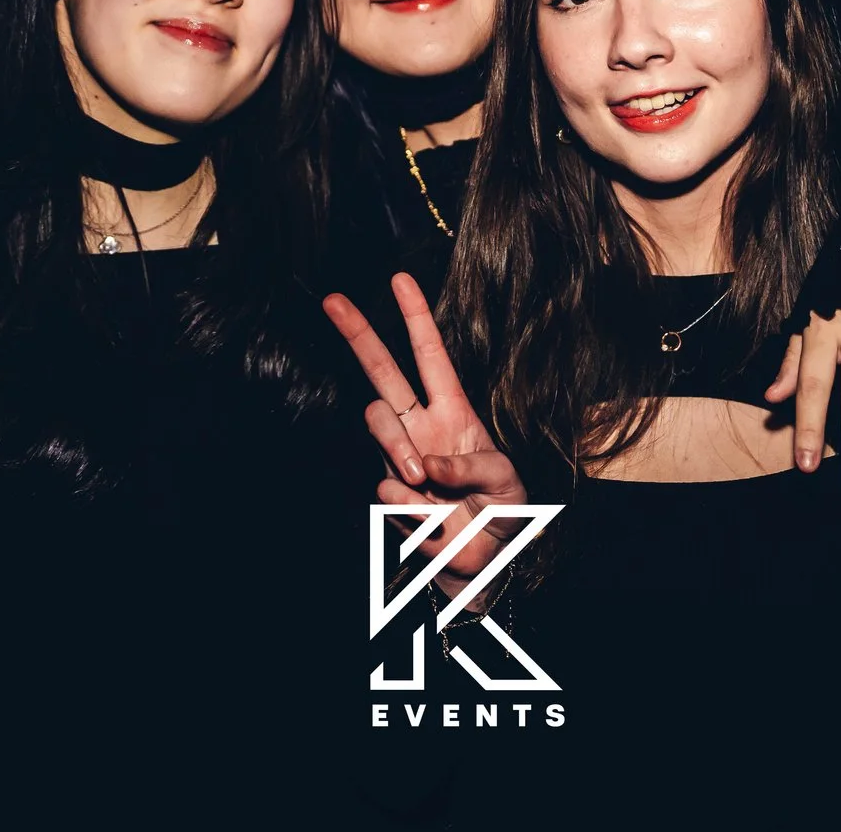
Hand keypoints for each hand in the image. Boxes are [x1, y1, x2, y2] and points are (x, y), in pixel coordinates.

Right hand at [324, 273, 527, 596]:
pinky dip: (416, 508)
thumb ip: (474, 465)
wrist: (484, 562)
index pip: (430, 355)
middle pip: (381, 371)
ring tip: (420, 478)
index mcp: (454, 411)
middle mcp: (420, 426)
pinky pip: (387, 489)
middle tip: (333, 300)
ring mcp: (399, 457)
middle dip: (358, 333)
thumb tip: (428, 462)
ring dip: (396, 447)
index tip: (399, 278)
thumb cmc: (502, 512)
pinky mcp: (389, 494)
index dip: (415, 318)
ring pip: (377, 421)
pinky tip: (435, 521)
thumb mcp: (507, 481)